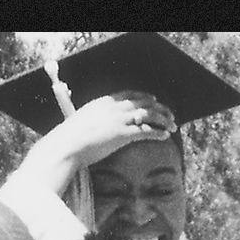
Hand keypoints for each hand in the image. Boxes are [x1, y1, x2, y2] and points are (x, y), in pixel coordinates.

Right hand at [12, 92, 175, 193]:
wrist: (66, 145)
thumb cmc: (69, 139)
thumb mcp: (81, 122)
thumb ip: (91, 120)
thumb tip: (91, 127)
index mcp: (104, 102)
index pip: (130, 94)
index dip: (145, 96)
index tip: (154, 99)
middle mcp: (114, 107)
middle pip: (144, 102)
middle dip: (160, 108)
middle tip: (170, 115)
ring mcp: (119, 120)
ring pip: (149, 115)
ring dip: (164, 119)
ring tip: (173, 126)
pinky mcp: (122, 134)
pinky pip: (146, 131)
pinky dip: (158, 132)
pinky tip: (165, 136)